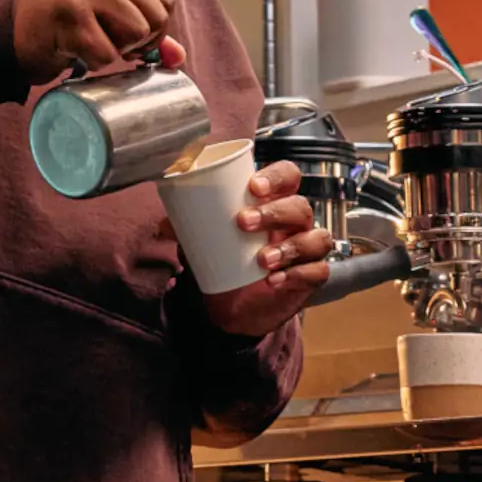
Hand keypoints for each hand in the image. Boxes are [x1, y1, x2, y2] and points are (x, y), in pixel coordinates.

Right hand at [13, 0, 187, 80]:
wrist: (11, 29)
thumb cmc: (64, 23)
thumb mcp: (108, 14)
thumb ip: (146, 30)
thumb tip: (178, 56)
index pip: (164, 1)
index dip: (154, 30)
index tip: (129, 39)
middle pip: (155, 18)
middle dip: (139, 43)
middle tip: (109, 43)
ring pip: (136, 33)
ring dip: (116, 51)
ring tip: (91, 42)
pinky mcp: (68, 15)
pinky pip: (107, 54)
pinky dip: (95, 63)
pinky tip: (75, 50)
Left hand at [200, 161, 332, 337]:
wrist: (234, 305)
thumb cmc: (226, 258)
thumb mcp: (205, 240)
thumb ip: (187, 229)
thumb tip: (163, 226)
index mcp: (274, 201)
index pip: (288, 176)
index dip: (277, 177)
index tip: (253, 187)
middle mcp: (295, 222)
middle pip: (300, 206)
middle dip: (274, 212)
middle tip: (243, 222)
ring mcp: (306, 249)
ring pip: (316, 238)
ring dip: (290, 246)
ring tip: (261, 260)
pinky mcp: (309, 277)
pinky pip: (318, 271)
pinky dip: (298, 274)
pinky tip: (275, 280)